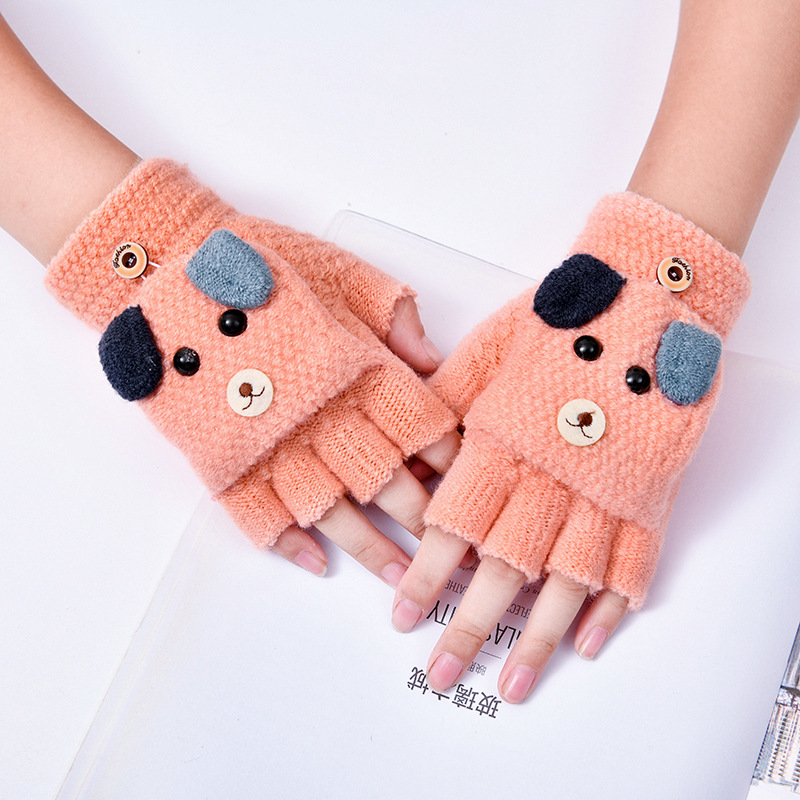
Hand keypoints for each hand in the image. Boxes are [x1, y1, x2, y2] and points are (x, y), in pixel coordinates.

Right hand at [47, 160, 459, 585]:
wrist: (169, 262)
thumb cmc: (261, 264)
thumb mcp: (339, 269)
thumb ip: (391, 313)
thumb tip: (434, 362)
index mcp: (352, 365)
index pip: (417, 425)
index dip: (447, 462)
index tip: (469, 490)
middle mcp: (317, 410)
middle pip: (383, 477)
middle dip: (421, 520)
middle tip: (454, 556)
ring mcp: (266, 438)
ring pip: (329, 508)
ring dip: (368, 548)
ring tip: (401, 580)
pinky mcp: (219, 455)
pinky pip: (256, 512)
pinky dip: (285, 542)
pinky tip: (315, 563)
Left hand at [392, 192, 749, 698]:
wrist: (642, 295)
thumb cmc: (558, 321)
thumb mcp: (486, 353)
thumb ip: (445, 408)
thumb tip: (407, 456)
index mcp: (504, 439)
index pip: (456, 525)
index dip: (427, 576)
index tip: (404, 616)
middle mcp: (551, 473)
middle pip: (505, 566)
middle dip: (469, 625)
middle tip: (442, 672)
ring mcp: (605, 488)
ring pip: (568, 579)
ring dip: (539, 637)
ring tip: (515, 683)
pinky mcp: (650, 491)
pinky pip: (634, 560)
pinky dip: (613, 605)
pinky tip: (588, 640)